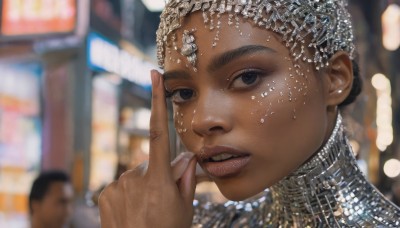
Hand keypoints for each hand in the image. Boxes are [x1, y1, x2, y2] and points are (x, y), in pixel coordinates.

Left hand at [98, 70, 196, 227]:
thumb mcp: (185, 209)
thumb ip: (186, 179)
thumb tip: (188, 157)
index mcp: (158, 179)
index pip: (159, 131)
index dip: (157, 101)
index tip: (153, 76)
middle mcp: (134, 177)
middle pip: (150, 163)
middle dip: (158, 174)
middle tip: (162, 199)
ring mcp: (116, 186)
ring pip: (135, 175)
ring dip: (142, 185)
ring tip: (146, 209)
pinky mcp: (104, 194)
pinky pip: (120, 185)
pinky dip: (127, 193)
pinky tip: (132, 211)